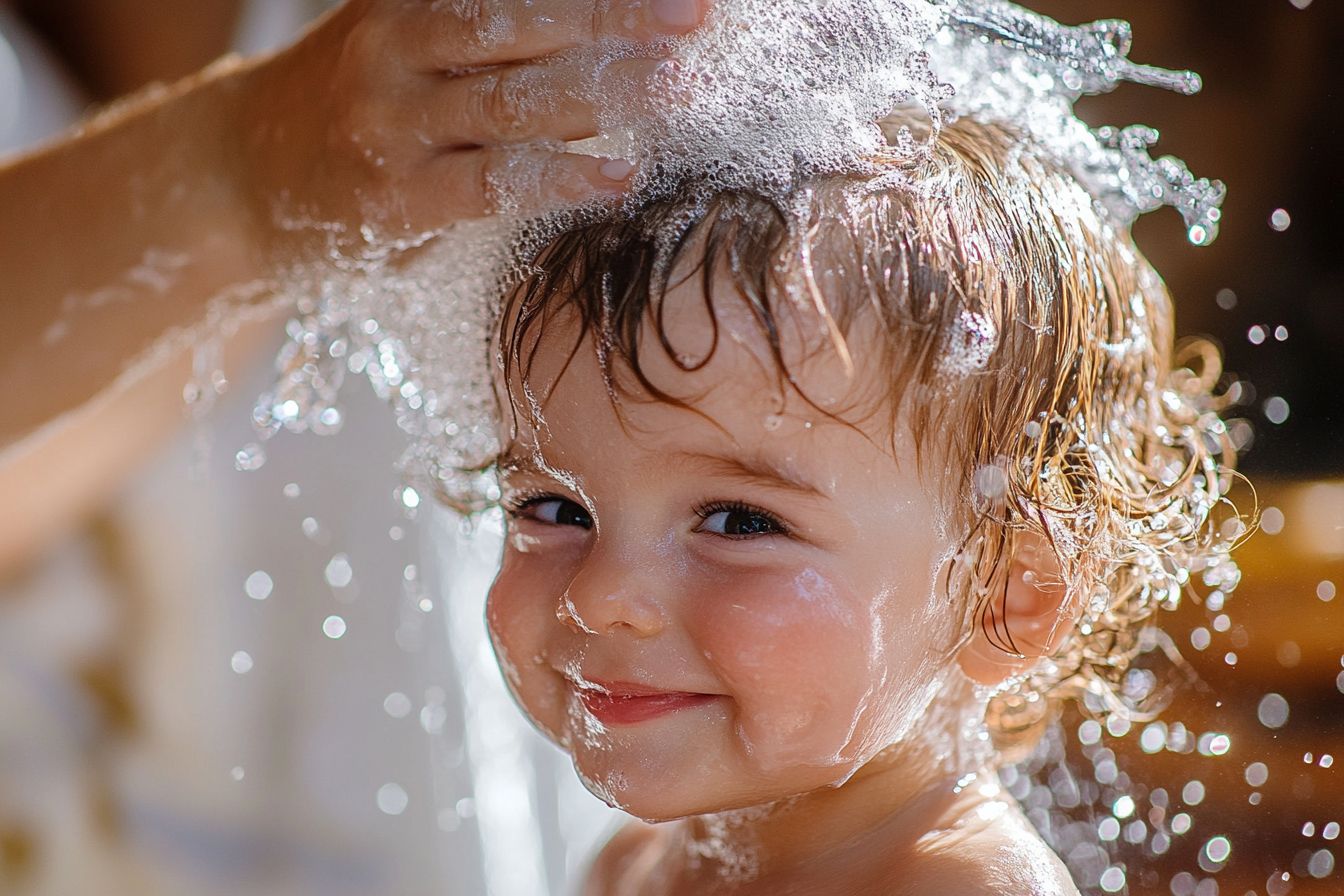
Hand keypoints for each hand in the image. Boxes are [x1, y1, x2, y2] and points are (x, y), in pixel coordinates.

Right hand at [240, 0, 708, 249]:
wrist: (244, 176)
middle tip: (693, 14)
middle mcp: (396, 45)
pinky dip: (559, 178)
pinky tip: (621, 176)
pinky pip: (490, 183)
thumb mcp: (413, 38)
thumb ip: (493, 29)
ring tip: (676, 85)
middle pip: (517, 19)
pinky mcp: (394, 198)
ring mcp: (392, 122)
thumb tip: (606, 32)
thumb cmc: (365, 105)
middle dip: (611, 16)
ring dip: (601, 92)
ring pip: (509, 99)